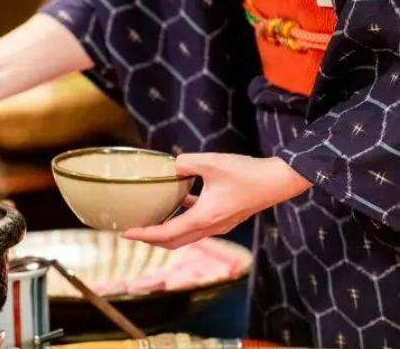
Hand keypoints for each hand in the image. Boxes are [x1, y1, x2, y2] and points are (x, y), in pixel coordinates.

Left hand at [122, 153, 311, 248]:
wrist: (279, 180)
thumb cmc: (247, 173)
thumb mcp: (211, 162)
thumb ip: (185, 163)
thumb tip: (172, 165)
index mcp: (203, 218)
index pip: (167, 233)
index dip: (144, 234)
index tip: (126, 232)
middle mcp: (210, 227)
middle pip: (175, 241)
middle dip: (152, 239)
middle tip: (133, 231)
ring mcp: (220, 224)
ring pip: (187, 235)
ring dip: (168, 231)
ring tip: (151, 219)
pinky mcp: (227, 217)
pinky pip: (199, 224)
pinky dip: (184, 218)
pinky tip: (180, 199)